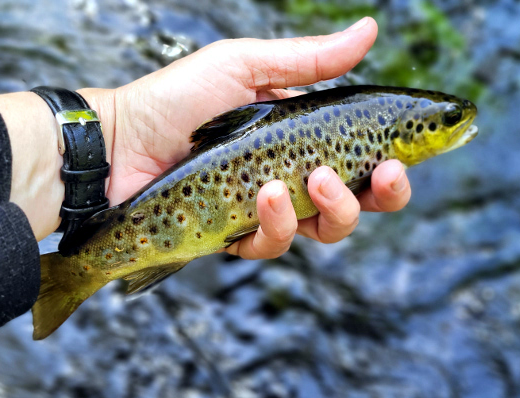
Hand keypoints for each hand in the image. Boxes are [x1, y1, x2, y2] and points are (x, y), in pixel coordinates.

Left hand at [0, 17, 412, 254]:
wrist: (117, 143)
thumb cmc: (176, 99)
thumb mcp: (245, 65)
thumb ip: (310, 58)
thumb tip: (370, 30)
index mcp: (303, 137)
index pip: (365, 158)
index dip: (393, 164)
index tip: (403, 155)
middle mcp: (292, 177)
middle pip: (359, 203)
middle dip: (382, 195)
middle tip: (380, 175)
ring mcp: (266, 210)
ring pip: (326, 230)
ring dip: (333, 208)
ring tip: (310, 179)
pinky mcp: (238, 237)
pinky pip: (274, 245)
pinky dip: (275, 224)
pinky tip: (262, 197)